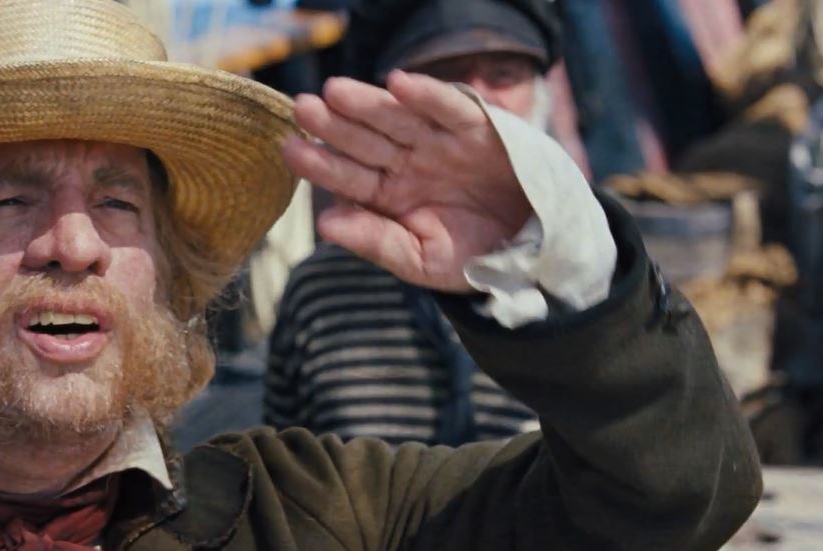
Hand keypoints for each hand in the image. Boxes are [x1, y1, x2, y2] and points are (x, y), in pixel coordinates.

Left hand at [282, 70, 532, 291]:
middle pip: (364, 139)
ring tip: (336, 92)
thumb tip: (325, 226)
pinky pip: (449, 108)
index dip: (319, 162)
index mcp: (387, 194)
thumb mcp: (421, 260)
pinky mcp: (476, 127)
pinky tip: (399, 84)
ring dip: (368, 103)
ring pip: (398, 118)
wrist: (533, 252)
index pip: (347, 176)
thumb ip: (375, 241)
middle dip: (334, 124)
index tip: (289, 149)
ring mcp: (439, 142)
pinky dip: (427, 96)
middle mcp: (408, 162)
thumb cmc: (471, 258)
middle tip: (302, 108)